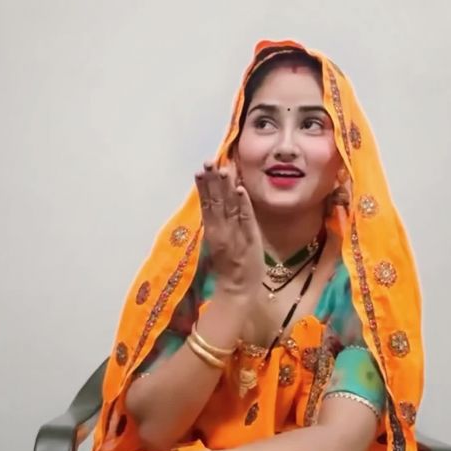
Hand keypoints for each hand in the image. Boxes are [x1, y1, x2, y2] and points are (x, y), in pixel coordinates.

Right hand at [195, 163, 263, 297]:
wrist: (238, 288)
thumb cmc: (229, 267)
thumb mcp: (217, 243)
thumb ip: (216, 224)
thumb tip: (212, 202)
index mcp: (212, 230)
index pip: (206, 204)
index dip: (204, 187)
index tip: (200, 170)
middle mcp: (221, 229)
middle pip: (216, 201)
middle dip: (212, 180)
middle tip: (208, 162)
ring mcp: (235, 232)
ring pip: (229, 205)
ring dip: (226, 186)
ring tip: (222, 169)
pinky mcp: (249, 237)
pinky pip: (245, 216)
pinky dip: (243, 203)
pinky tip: (239, 189)